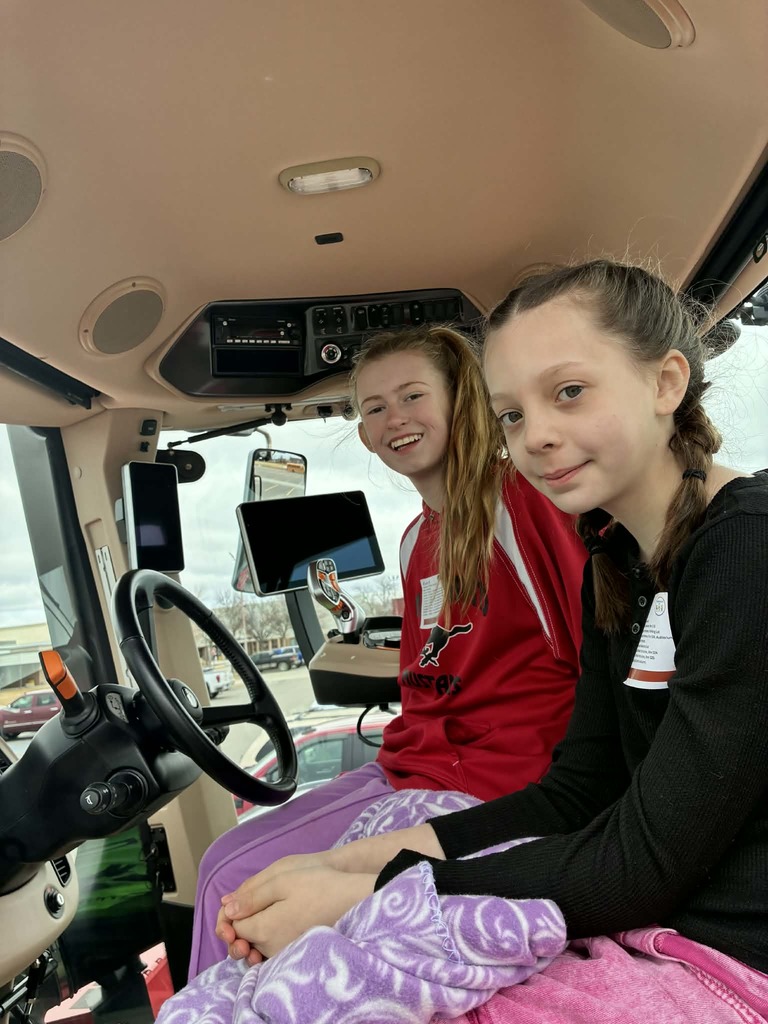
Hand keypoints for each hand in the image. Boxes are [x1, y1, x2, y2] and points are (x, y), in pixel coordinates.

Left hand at [215, 851, 335, 960]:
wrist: (353, 898)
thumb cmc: (318, 884)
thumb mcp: (281, 880)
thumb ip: (252, 895)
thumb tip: (228, 909)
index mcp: (264, 929)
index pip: (233, 926)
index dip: (231, 912)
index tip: (239, 898)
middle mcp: (271, 948)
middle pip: (244, 939)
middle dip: (240, 923)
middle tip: (250, 901)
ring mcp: (285, 953)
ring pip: (257, 944)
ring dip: (253, 929)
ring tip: (264, 908)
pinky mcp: (297, 951)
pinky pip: (272, 947)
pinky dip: (268, 935)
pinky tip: (277, 919)